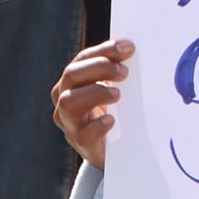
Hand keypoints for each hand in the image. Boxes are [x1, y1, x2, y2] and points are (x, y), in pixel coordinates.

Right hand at [51, 39, 132, 170]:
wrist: (113, 151)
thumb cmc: (113, 111)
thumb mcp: (113, 88)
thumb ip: (118, 72)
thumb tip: (134, 50)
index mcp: (73, 81)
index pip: (83, 59)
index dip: (104, 50)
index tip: (128, 47)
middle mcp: (65, 98)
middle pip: (71, 75)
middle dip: (99, 68)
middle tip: (125, 72)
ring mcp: (70, 122)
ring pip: (69, 101)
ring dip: (95, 93)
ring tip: (117, 94)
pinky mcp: (80, 142)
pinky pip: (83, 133)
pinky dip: (98, 124)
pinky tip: (112, 120)